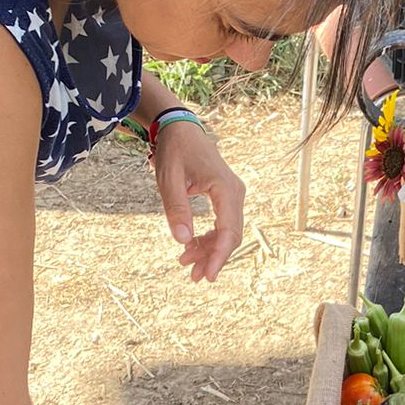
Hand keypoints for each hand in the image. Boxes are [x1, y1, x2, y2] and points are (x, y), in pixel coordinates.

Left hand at [151, 117, 245, 281]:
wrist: (179, 128)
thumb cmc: (175, 150)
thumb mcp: (169, 179)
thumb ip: (176, 209)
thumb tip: (182, 240)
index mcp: (225, 188)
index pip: (228, 230)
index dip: (219, 256)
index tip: (207, 275)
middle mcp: (235, 193)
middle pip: (231, 235)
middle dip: (213, 257)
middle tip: (193, 276)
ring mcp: (232, 195)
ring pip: (227, 232)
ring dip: (209, 250)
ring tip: (186, 264)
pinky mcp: (225, 197)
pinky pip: (222, 224)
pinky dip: (208, 238)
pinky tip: (190, 247)